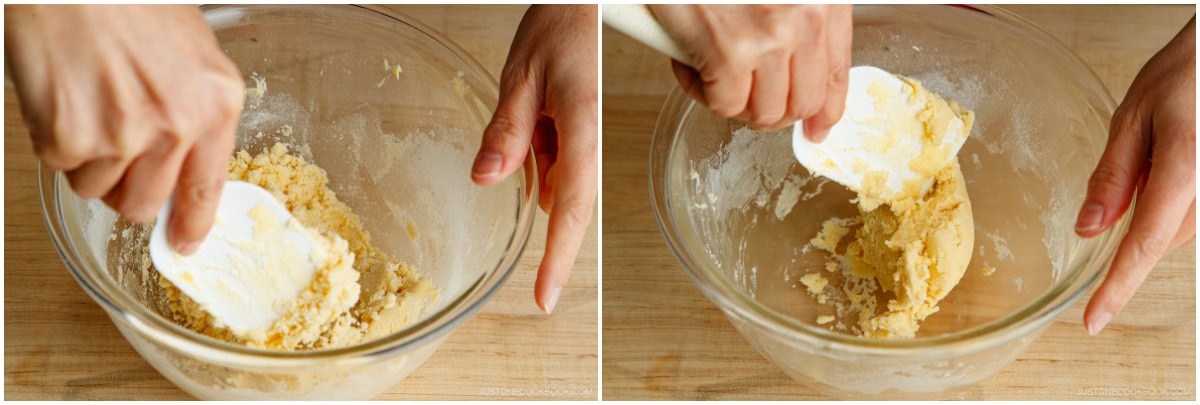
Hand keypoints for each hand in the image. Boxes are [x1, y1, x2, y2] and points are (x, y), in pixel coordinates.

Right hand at [5, 5, 243, 254]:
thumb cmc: (130, 3)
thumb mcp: (193, 53)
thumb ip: (197, 110)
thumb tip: (186, 166)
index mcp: (215, 103)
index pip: (208, 186)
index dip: (193, 222)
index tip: (184, 242)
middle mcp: (176, 125)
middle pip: (146, 202)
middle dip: (128, 188)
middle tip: (115, 151)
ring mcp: (122, 135)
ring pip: (99, 190)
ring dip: (90, 161)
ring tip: (89, 105)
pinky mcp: (70, 137)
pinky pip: (62, 167)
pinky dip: (57, 141)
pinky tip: (65, 98)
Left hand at [471, 5, 597, 313]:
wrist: (588, 2)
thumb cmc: (562, 25)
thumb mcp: (521, 75)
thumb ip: (507, 130)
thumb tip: (486, 179)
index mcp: (582, 129)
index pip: (571, 210)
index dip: (558, 258)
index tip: (544, 297)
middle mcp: (591, 141)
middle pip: (567, 204)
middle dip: (543, 216)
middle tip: (530, 208)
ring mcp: (587, 138)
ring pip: (557, 181)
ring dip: (533, 168)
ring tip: (528, 110)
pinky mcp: (579, 132)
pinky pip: (555, 161)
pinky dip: (536, 155)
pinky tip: (529, 119)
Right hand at [647, 5, 852, 139]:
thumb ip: (799, 20)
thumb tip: (798, 78)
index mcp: (823, 0)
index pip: (838, 73)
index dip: (826, 110)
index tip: (816, 128)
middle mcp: (805, 20)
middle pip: (801, 103)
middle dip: (772, 111)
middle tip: (744, 95)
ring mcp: (769, 39)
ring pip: (762, 112)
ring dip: (733, 101)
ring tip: (711, 71)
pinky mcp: (728, 52)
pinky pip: (722, 103)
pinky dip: (700, 91)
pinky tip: (689, 61)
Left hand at [1076, 16, 1195, 334]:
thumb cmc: (1186, 74)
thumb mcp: (1133, 117)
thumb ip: (1113, 176)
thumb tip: (1089, 230)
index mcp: (1183, 170)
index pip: (1143, 245)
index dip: (1117, 288)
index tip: (1094, 320)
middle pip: (1159, 240)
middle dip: (1131, 230)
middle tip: (1130, 170)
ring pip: (1178, 231)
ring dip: (1155, 215)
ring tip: (1157, 157)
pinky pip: (1193, 215)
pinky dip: (1173, 206)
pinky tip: (1173, 167)